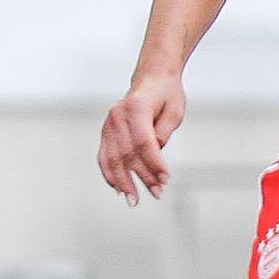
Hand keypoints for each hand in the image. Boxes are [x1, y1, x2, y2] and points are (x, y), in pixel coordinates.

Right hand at [98, 72, 185, 204]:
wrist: (152, 79)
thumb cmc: (165, 94)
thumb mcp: (174, 111)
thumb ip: (163, 132)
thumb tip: (155, 152)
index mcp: (136, 107)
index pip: (143, 141)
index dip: (154, 163)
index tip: (165, 178)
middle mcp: (118, 115)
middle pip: (128, 153)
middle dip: (142, 176)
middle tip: (156, 193)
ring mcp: (109, 124)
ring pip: (113, 158)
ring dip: (124, 181)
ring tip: (133, 199)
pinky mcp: (106, 131)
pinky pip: (104, 156)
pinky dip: (109, 173)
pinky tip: (118, 188)